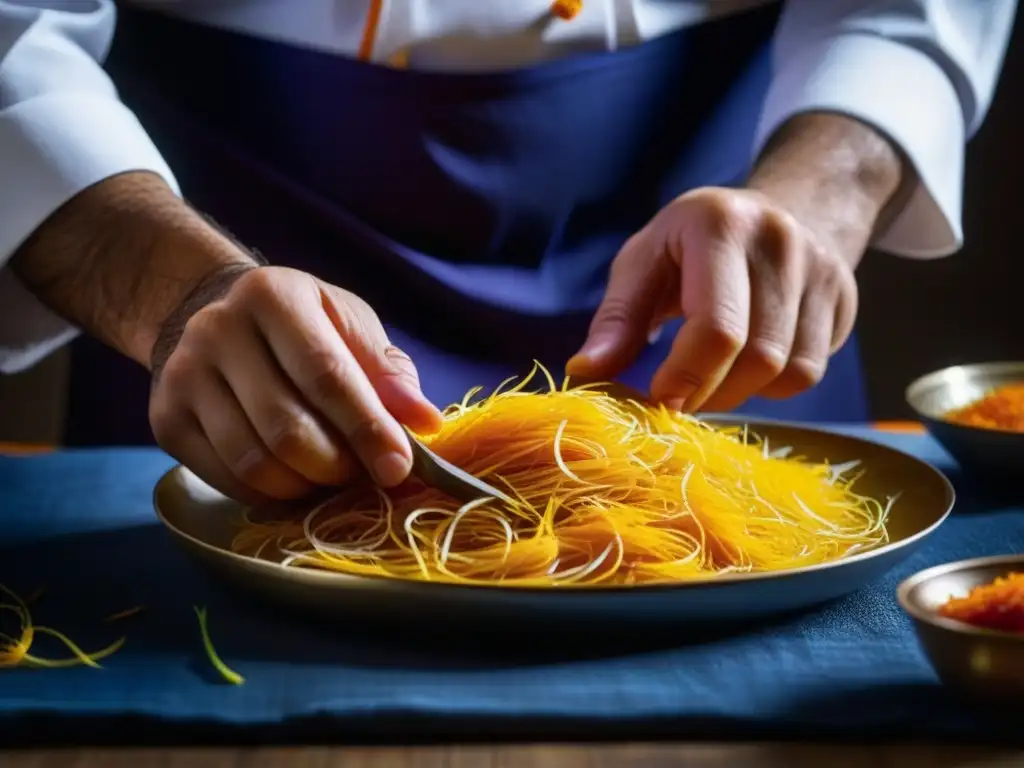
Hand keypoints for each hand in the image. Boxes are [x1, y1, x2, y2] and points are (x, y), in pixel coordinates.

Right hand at [149, 266, 442, 504]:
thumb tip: (425, 423)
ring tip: (332, 477)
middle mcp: (218, 330)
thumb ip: (388, 372)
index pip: (325, 374)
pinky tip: (296, 483)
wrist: (210, 315)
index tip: (399, 468)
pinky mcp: (165, 419)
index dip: (366, 428)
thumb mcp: (348, 325)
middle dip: (338, 466)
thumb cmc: (301, 325)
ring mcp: (183, 376)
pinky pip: (227, 481)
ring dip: (306, 487)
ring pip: (254, 463)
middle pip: (286, 429)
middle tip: (363, 474)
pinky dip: (272, 496)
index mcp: (273, 295)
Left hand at [566, 186, 858, 411]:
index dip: (687, 377)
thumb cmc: (690, 244)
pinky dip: (772, 386)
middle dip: (711, 391)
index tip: (660, 400)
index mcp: (719, 225)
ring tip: (710, 378)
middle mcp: (780, 241)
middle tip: (679, 397)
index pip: (717, 327)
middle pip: (758, 356)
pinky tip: (746, 366)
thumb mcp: (643, 262)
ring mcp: (821, 268)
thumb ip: (617, 318)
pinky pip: (811, 371)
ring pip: (790, 371)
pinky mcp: (844, 296)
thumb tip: (586, 373)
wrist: (778, 208)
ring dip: (740, 393)